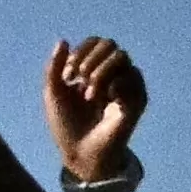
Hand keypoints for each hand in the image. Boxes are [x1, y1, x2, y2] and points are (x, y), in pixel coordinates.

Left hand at [44, 36, 145, 184]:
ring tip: (89, 95)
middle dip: (90, 59)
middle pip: (111, 45)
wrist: (79, 151)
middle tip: (77, 81)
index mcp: (94, 70)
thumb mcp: (53, 93)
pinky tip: (104, 100)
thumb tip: (63, 40)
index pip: (97, 42)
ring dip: (100, 72)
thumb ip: (55, 66)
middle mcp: (113, 75)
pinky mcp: (137, 100)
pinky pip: (133, 77)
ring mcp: (126, 86)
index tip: (67, 76)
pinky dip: (114, 84)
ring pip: (122, 58)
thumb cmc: (66, 124)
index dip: (81, 52)